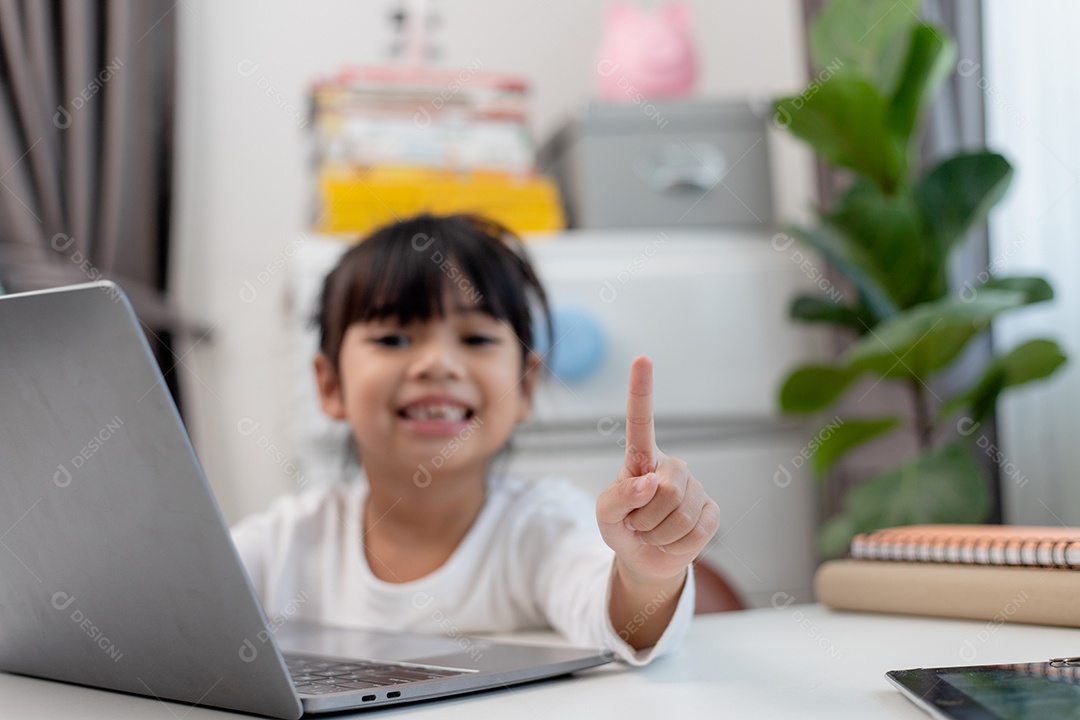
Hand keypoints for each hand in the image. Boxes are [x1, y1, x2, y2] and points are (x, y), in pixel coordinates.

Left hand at [596, 356, 720, 580]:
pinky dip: (678, 544)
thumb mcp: (604, 515)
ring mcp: (695, 487)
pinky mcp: (712, 511)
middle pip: (665, 492)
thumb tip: (649, 483)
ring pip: (680, 515)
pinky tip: (672, 540)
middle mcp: (672, 467)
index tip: (642, 359)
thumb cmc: (622, 526)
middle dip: (645, 518)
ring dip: (658, 534)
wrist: (645, 557)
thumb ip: (617, 498)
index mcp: (642, 458)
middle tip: (637, 523)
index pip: (641, 421)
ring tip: (652, 532)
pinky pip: (697, 531)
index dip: (642, 390)